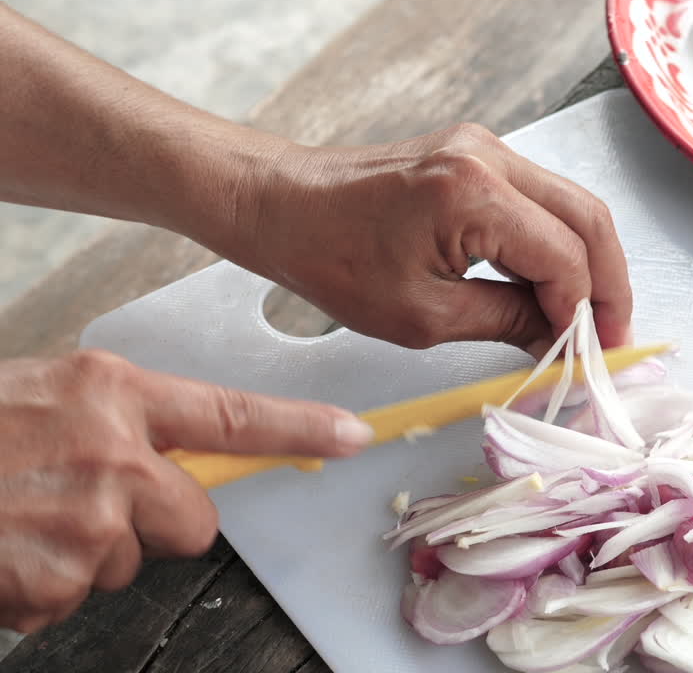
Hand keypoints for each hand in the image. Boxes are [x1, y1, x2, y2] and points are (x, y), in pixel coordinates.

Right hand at [0, 350, 371, 633]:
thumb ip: (122, 421)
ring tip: (22, 517)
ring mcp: (86, 523)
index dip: (302, 428)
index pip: (233, 415)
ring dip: (85, 554)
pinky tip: (6, 549)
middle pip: (196, 520)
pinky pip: (74, 598)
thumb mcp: (51, 396)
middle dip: (154, 523)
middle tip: (86, 503)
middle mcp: (113, 456)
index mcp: (113, 394)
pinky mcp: (54, 581)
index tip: (356, 436)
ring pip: (129, 562)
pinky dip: (40, 586)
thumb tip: (177, 460)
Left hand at [225, 123, 632, 354]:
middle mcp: (489, 156)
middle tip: (612, 339)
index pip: (565, 256)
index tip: (593, 356)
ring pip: (573, 205)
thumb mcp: (422, 316)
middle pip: (589, 218)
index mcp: (472, 192)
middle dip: (610, 284)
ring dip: (590, 263)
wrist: (281, 205)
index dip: (588, 312)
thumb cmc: (331, 258)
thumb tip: (561, 343)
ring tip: (588, 320)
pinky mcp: (478, 155)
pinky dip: (558, 244)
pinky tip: (554, 287)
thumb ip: (506, 322)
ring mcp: (487, 148)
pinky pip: (542, 199)